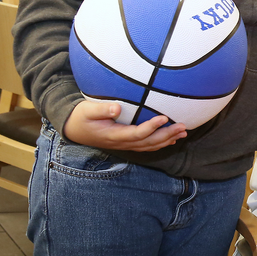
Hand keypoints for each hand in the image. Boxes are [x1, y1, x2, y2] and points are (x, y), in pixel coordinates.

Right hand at [63, 100, 186, 151]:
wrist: (73, 129)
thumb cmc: (80, 117)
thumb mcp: (87, 110)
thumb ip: (102, 110)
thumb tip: (116, 109)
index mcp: (114, 135)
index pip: (136, 134)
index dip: (151, 127)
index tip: (164, 118)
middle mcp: (121, 143)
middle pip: (148, 142)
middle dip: (167, 136)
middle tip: (183, 127)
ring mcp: (124, 145)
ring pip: (149, 146)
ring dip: (167, 140)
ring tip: (183, 133)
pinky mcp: (126, 143)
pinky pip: (146, 146)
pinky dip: (160, 143)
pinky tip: (171, 139)